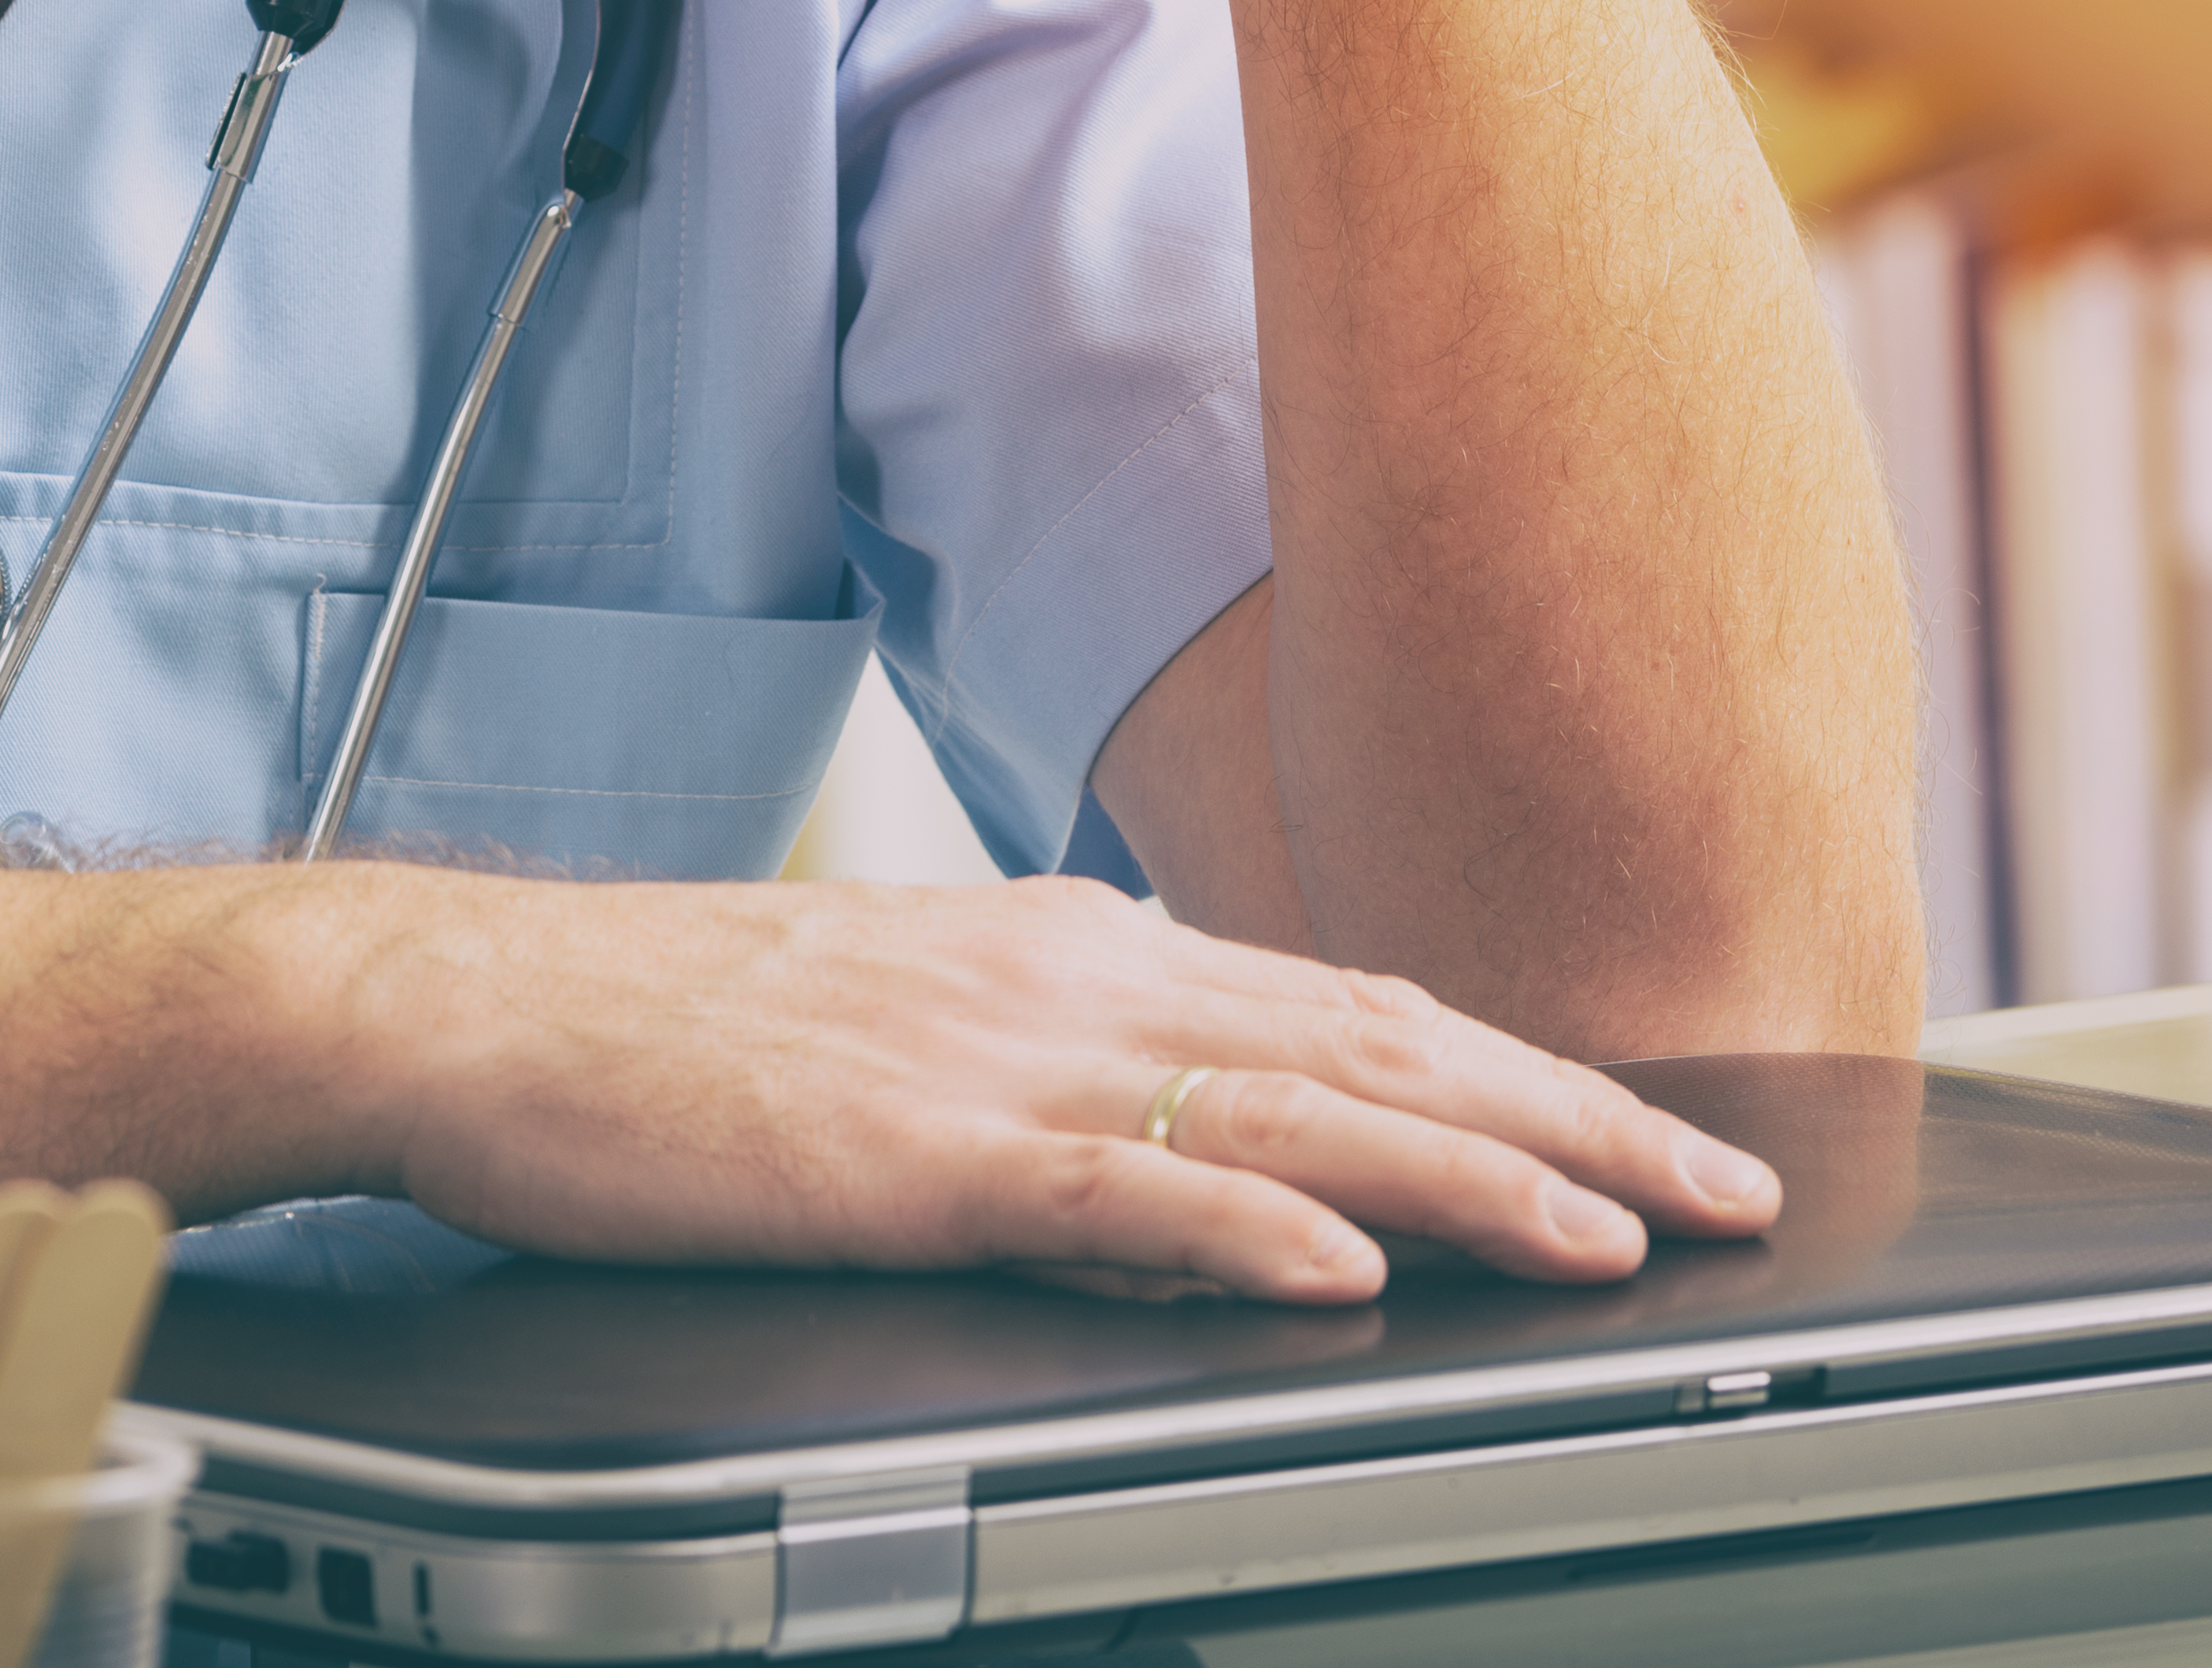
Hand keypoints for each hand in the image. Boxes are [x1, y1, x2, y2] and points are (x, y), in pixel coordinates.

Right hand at [312, 869, 1782, 1302]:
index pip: (1358, 1002)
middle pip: (1374, 1042)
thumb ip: (1067, 1049)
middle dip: (1571, 1118)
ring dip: (1468, 1173)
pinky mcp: (907, 1154)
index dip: (1529, 1068)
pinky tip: (1341, 1264)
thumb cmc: (675, 1033)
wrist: (484, 1008)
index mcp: (1072, 948)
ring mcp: (993, 1061)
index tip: (1659, 1129)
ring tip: (1610, 1230)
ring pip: (1286, 1107)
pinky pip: (1109, 1187)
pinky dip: (1243, 1221)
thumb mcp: (910, 1014)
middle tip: (1727, 1186)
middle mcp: (1065, 978)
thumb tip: (1203, 1088)